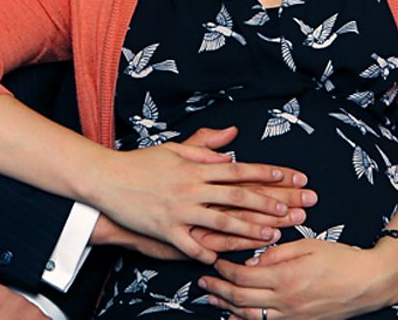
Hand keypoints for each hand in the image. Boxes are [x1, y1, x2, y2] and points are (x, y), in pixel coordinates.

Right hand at [88, 128, 293, 263]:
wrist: (107, 178)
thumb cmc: (140, 163)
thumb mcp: (173, 148)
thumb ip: (204, 146)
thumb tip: (231, 138)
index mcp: (195, 167)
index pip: (237, 169)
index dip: (264, 174)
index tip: (285, 177)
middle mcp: (191, 187)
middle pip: (236, 196)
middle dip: (267, 204)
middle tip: (290, 211)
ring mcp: (179, 209)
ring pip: (221, 221)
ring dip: (248, 229)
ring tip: (270, 235)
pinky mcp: (164, 228)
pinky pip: (189, 244)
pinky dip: (205, 252)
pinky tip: (220, 259)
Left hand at [198, 238, 397, 318]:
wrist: (368, 283)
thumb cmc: (340, 259)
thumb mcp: (306, 246)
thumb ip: (275, 254)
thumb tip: (251, 261)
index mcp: (285, 277)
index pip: (243, 276)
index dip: (224, 270)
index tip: (214, 263)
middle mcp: (285, 301)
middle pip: (240, 298)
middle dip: (218, 290)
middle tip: (202, 284)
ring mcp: (292, 316)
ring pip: (250, 316)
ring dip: (227, 308)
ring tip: (212, 300)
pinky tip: (234, 319)